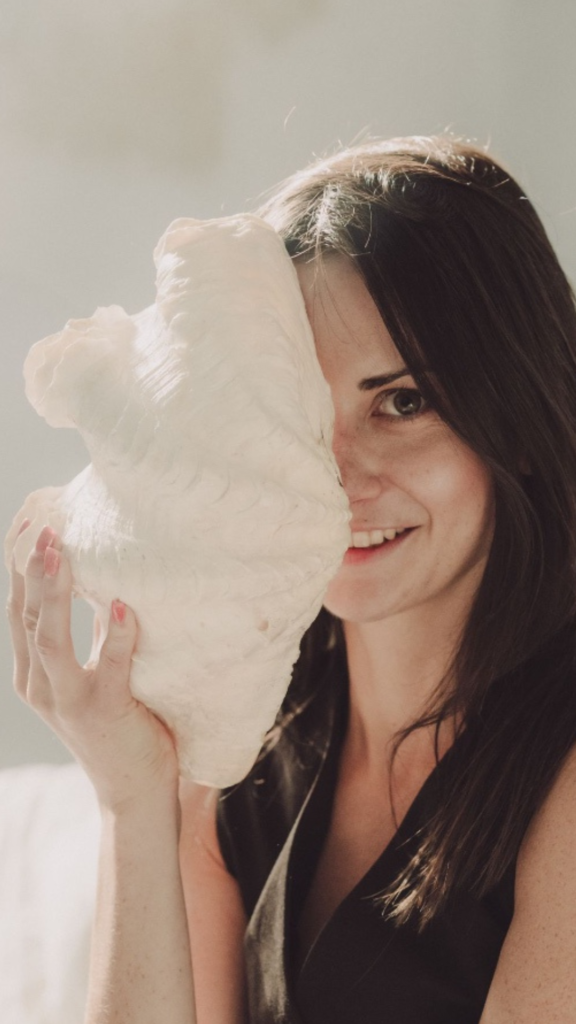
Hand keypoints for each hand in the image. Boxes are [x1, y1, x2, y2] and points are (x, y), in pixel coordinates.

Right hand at [6, 521, 179, 811]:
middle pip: (27, 619)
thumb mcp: (94, 677)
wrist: (134, 793)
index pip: (19, 614)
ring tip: (61, 553)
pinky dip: (113, 636)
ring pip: (51, 640)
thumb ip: (91, 640)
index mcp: (35, 675)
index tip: (28, 529)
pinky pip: (107, 668)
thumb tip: (103, 589)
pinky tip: (118, 606)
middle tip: (43, 528)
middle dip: (32, 571)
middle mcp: (41, 687)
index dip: (21, 572)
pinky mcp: (103, 713)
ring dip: (55, 594)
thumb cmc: (120, 727)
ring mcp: (69, 702)